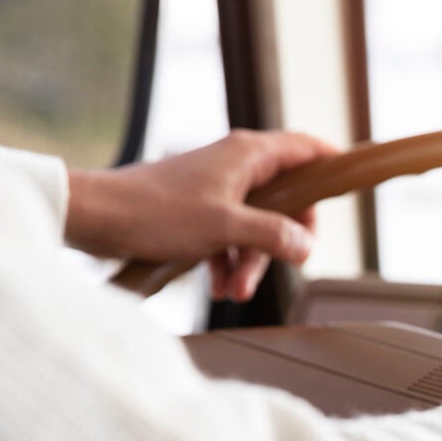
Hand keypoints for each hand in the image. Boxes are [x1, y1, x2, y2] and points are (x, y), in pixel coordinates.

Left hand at [67, 130, 337, 300]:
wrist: (94, 219)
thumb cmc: (155, 212)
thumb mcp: (224, 228)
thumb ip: (272, 236)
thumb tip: (307, 246)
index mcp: (248, 155)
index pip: (306, 149)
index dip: (331, 164)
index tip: (348, 185)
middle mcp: (235, 165)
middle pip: (284, 198)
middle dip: (283, 239)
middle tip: (283, 266)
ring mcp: (214, 187)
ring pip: (254, 223)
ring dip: (251, 259)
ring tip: (233, 291)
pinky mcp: (194, 210)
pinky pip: (227, 235)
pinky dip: (226, 260)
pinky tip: (215, 288)